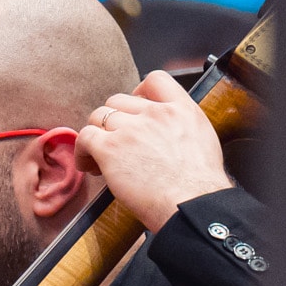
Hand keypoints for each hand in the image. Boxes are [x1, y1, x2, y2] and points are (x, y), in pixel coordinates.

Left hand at [76, 70, 232, 231]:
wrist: (190, 205)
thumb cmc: (198, 188)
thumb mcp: (204, 143)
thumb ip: (182, 129)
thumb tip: (169, 135)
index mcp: (181, 109)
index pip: (154, 80)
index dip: (138, 93)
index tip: (134, 111)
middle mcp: (155, 113)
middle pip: (119, 100)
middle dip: (113, 121)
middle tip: (116, 145)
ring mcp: (131, 128)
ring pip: (98, 116)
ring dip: (96, 136)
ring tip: (100, 159)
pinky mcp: (110, 148)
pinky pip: (85, 137)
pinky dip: (82, 151)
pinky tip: (90, 166)